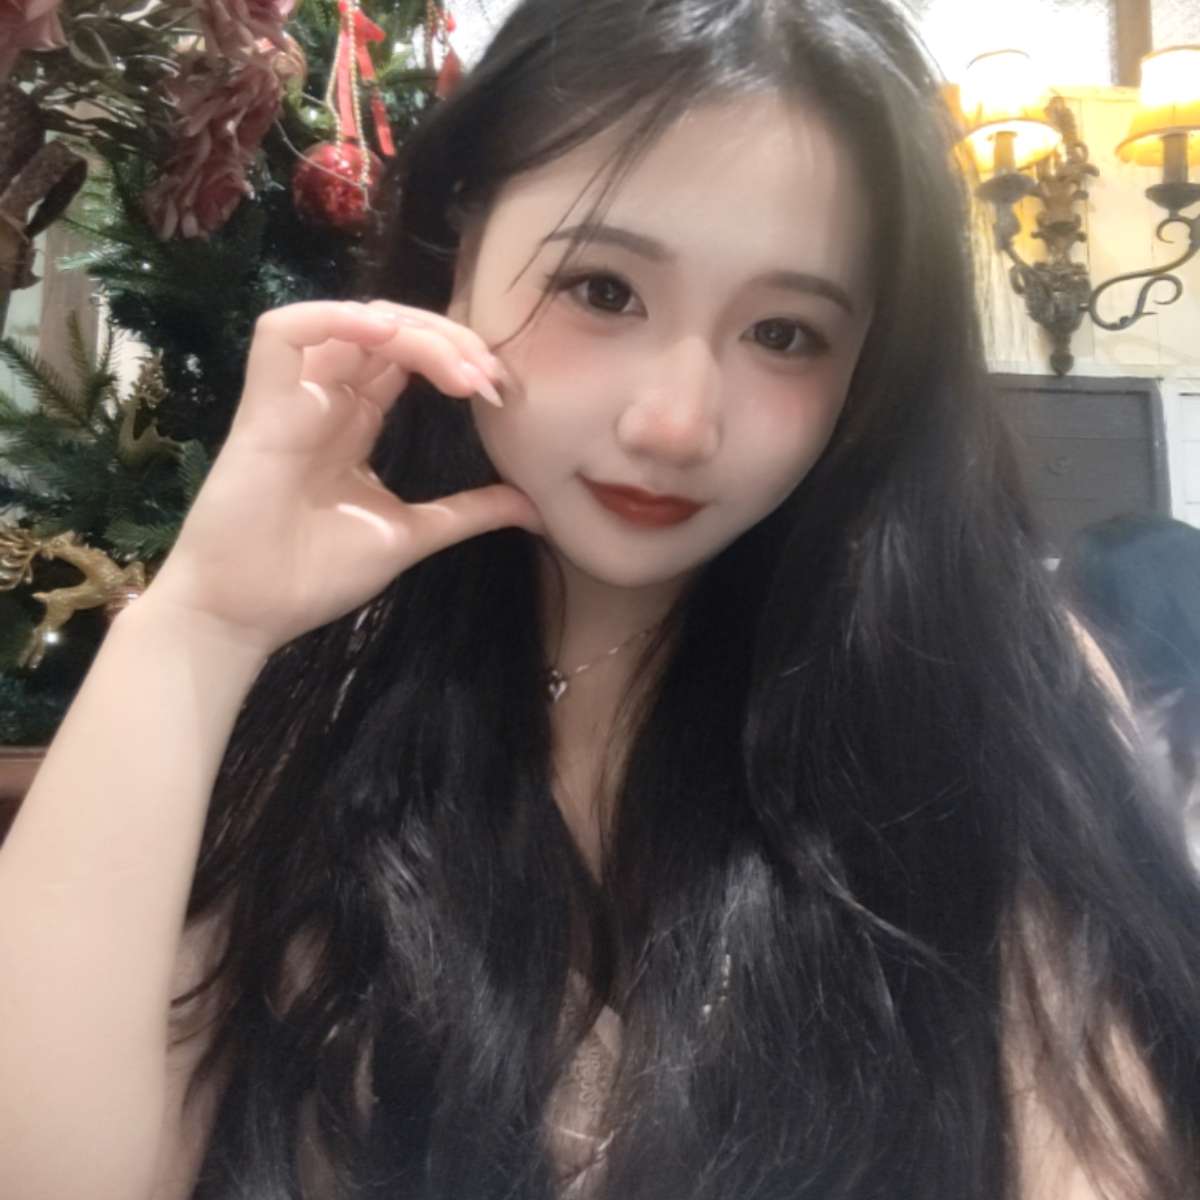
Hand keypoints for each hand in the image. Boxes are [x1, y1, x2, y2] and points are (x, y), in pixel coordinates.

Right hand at [141, 300, 540, 655]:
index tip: (501, 393)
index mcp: (357, 420)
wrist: (250, 614)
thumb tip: (534, 508)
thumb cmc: (316, 574)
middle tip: (490, 376)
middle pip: (389, 331)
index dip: (458, 360)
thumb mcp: (411, 534)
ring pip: (351, 322)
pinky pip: (285, 333)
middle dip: (448, 340)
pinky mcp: (261, 405)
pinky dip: (337, 319)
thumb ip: (468, 512)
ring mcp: (294, 397)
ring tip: (459, 367)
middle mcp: (327, 398)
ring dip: (412, 330)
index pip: (409, 358)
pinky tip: (388, 337)